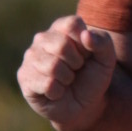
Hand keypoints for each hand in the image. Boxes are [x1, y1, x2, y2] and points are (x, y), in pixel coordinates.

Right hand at [17, 13, 117, 130]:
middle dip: (76, 63)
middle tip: (76, 70)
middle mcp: (42, 38)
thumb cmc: (93, 78)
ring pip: (53, 66)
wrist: (84, 106)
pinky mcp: (24, 77)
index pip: (73, 24)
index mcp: (61, 28)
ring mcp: (31, 57)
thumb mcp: (106, 59)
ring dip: (67, 78)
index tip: (86, 55)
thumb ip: (103, 42)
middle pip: (62, 45)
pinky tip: (56, 91)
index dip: (85, 44)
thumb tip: (85, 35)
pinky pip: (46, 83)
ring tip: (66, 80)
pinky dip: (58, 92)